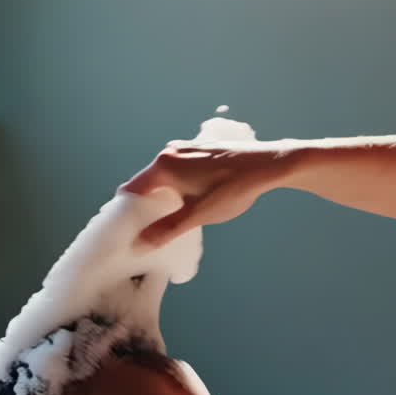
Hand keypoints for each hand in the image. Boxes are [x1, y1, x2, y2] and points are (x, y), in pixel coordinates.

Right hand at [120, 141, 299, 245]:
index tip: (127, 229)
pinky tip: (189, 200)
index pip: (131, 190)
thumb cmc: (233, 189)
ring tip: (169, 218)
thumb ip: (167, 229)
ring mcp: (186, 148)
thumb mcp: (198, 214)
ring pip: (163, 176)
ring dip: (162, 195)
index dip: (126, 211)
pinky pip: (178, 170)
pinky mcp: (200, 150)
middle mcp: (170, 152)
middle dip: (145, 205)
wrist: (269, 164)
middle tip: (148, 229)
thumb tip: (138, 245)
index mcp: (164, 166)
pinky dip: (176, 185)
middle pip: (146, 182)